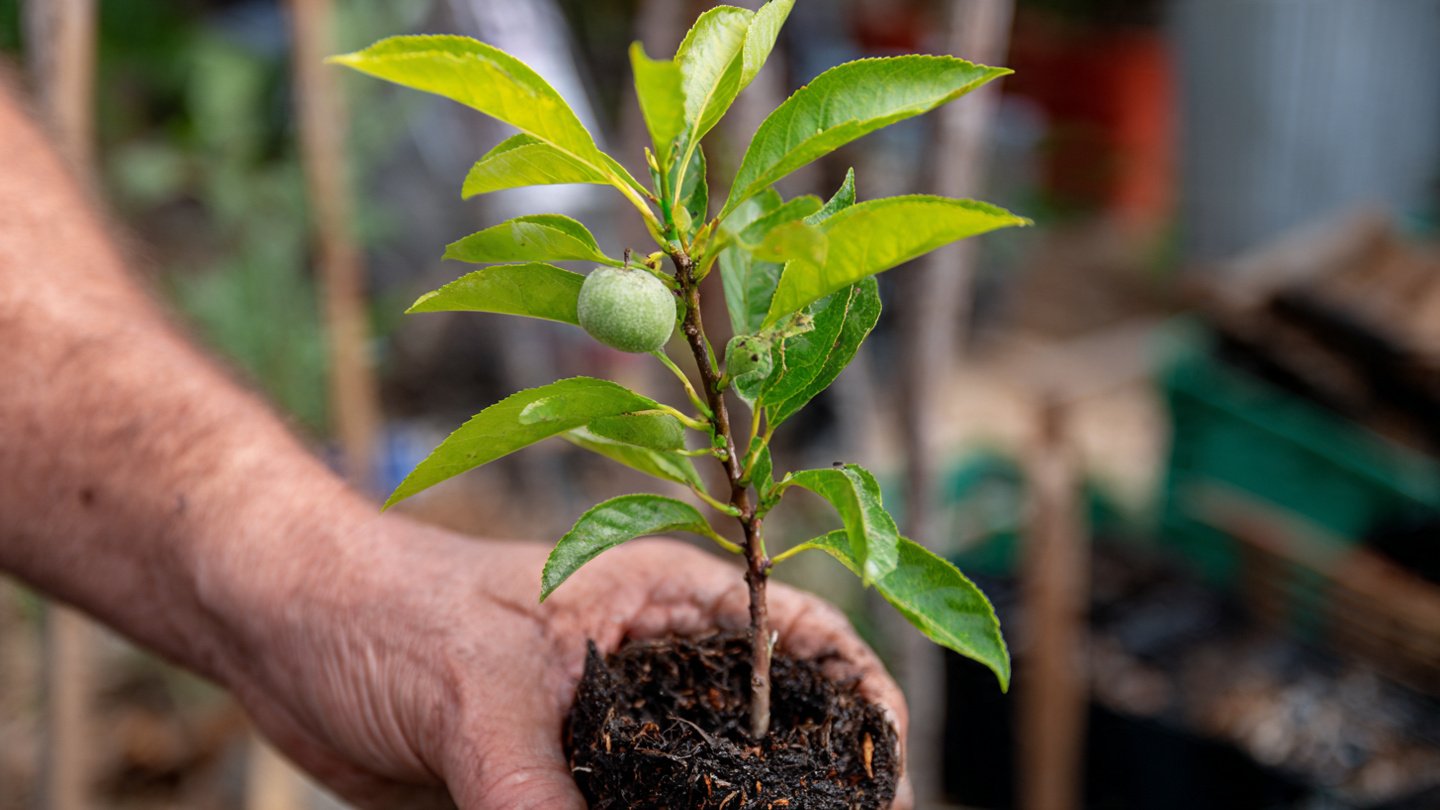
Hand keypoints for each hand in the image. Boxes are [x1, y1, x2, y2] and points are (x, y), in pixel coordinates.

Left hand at [211, 512, 912, 808]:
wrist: (280, 631)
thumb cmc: (380, 612)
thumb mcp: (475, 699)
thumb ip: (544, 801)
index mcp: (663, 598)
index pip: (804, 639)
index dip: (865, 701)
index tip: (886, 777)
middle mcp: (653, 664)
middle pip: (763, 733)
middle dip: (805, 786)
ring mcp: (610, 727)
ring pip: (701, 792)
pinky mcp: (557, 783)